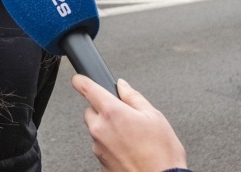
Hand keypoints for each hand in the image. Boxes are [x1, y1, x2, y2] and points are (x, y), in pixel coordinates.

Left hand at [72, 75, 186, 171]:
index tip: (79, 79)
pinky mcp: (99, 161)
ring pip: (96, 129)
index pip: (87, 89)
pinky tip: (128, 148)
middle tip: (124, 115)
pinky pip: (100, 145)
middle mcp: (100, 128)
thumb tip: (123, 86)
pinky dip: (110, 143)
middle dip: (103, 110)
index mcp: (112, 112)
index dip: (81, 81)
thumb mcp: (154, 116)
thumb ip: (134, 97)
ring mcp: (98, 146)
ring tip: (131, 136)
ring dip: (108, 128)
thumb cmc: (161, 154)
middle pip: (91, 110)